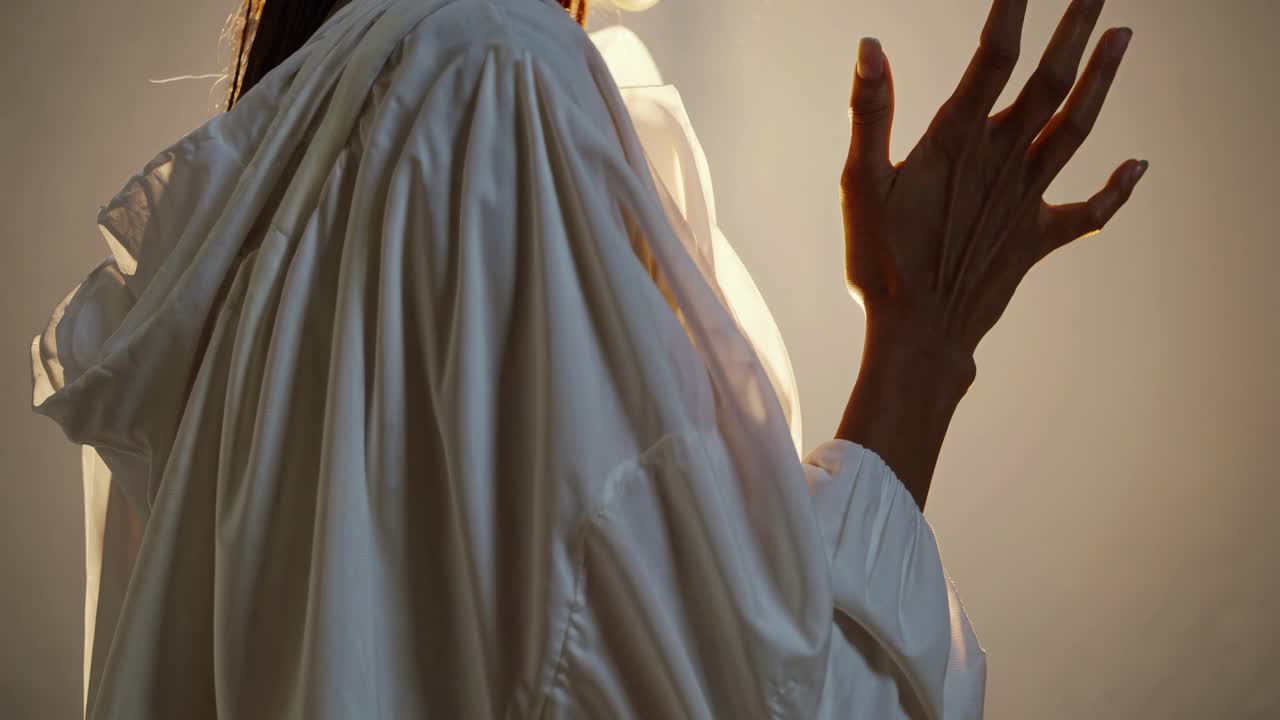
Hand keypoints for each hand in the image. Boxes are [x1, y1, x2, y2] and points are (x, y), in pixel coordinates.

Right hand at [839, 0, 1145, 360]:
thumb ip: (870, 112)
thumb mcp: (861, 183)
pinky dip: (1117, 189)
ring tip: (1124, 36)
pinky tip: (1140, 165)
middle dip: (1078, 28)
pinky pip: (1089, 211)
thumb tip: (871, 46)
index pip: (995, 56)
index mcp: (958, 141)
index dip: (1014, 10)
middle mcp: (1004, 160)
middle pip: (1052, 79)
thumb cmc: (882, 262)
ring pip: (1078, 127)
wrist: (920, 335)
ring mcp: (1028, 199)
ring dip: (1103, 80)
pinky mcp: (1039, 237)